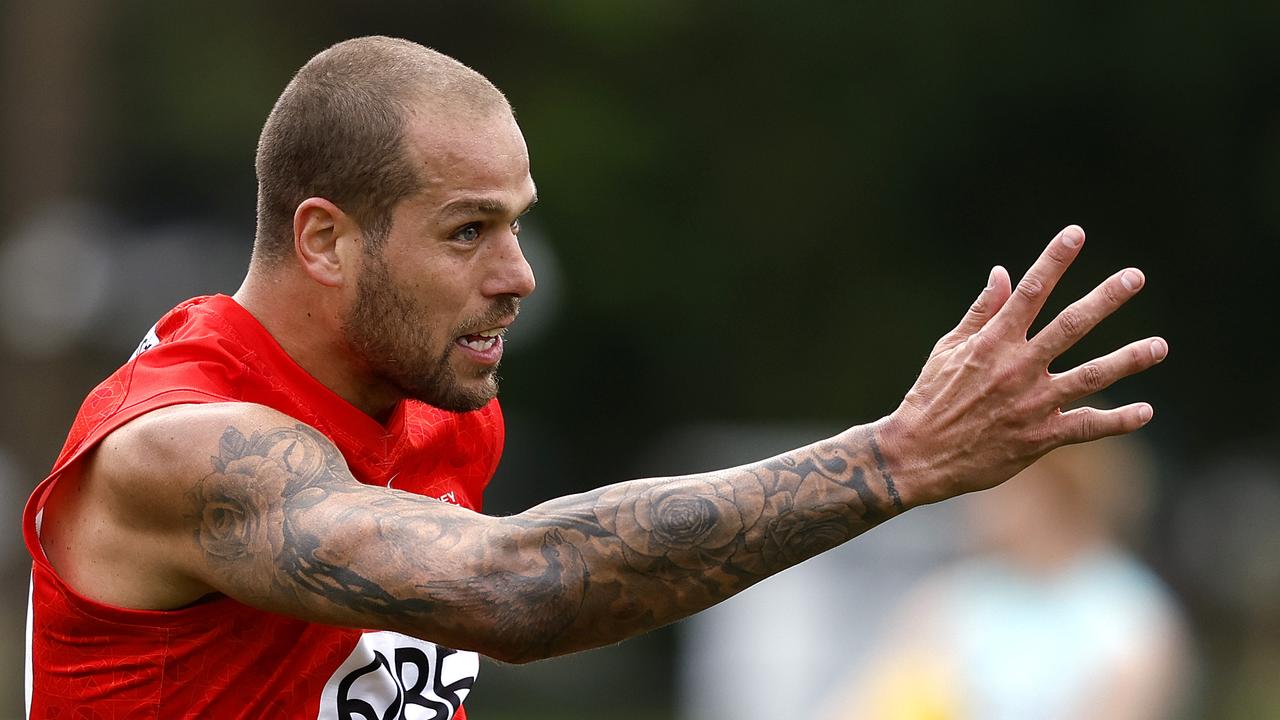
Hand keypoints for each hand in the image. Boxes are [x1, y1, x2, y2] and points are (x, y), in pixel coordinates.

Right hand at [878, 225, 1167, 506]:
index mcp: (992, 343)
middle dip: (1104, 300)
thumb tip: (1002, 273)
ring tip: (1159, 346)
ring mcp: (1031, 403)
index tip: (1076, 234)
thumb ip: (981, 312)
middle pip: (1070, 327)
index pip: (1029, 293)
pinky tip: (1146, 411)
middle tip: (1135, 277)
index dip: (1053, 261)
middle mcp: (1016, 368)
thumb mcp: (948, 349)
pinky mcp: (1038, 437)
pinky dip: (1118, 421)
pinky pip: (1086, 426)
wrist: (917, 455)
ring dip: (1128, 360)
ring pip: (1090, 376)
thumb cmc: (930, 398)